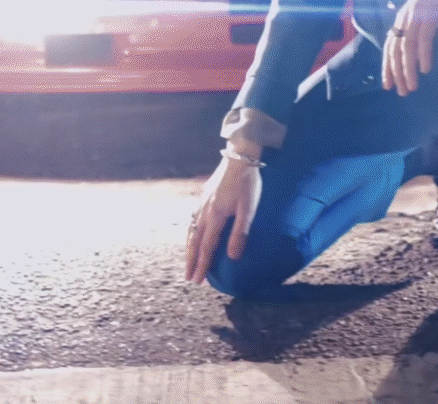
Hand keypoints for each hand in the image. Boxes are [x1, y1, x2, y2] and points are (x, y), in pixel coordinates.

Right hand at [184, 150, 261, 283]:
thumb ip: (240, 233)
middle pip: (195, 241)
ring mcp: (201, 203)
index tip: (197, 280)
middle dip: (191, 260)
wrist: (239, 158)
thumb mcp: (248, 209)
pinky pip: (192, 220)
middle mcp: (204, 212)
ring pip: (191, 231)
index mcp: (215, 216)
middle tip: (188, 278)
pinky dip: (190, 233)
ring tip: (188, 261)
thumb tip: (233, 257)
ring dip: (189, 248)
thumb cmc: (247, 184)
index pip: (207, 247)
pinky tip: (192, 235)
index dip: (202, 264)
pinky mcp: (203, 197)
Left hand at [383, 0, 437, 95]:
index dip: (388, 67)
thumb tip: (417, 48)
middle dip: (396, 73)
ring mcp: (416, 15)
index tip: (388, 85)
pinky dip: (423, 55)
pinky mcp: (429, 14)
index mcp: (403, 18)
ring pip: (407, 48)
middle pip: (395, 50)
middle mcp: (405, 17)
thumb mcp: (427, 13)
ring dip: (408, 69)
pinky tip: (425, 69)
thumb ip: (420, 28)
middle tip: (400, 92)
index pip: (390, 47)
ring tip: (411, 86)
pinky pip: (424, 39)